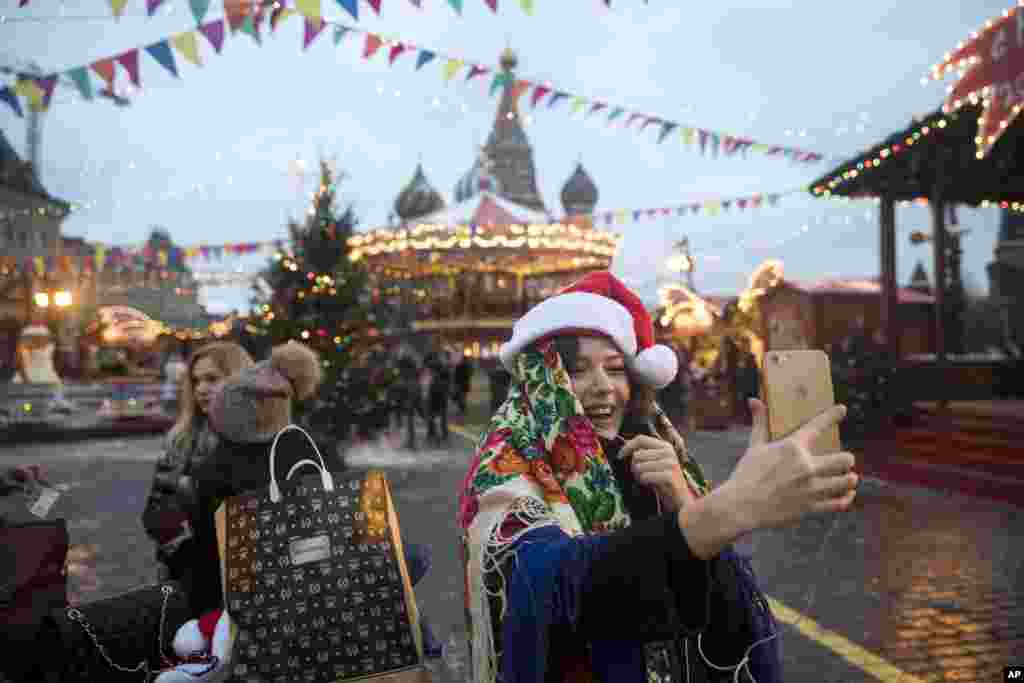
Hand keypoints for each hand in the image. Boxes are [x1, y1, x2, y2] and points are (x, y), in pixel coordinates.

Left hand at [620, 435, 692, 511]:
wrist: (679, 498)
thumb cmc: (663, 480)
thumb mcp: (654, 463)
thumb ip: (643, 454)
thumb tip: (624, 447)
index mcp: (664, 446)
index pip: (641, 439)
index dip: (627, 446)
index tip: (620, 456)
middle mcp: (668, 451)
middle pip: (637, 454)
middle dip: (634, 467)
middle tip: (642, 475)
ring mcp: (670, 463)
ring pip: (638, 466)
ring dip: (639, 476)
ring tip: (649, 480)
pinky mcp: (669, 476)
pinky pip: (644, 476)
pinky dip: (645, 482)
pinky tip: (653, 485)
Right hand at [722, 398, 857, 534]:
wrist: (741, 505)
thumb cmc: (746, 474)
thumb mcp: (754, 446)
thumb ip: (760, 422)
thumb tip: (753, 399)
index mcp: (792, 448)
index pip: (817, 426)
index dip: (832, 415)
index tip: (842, 409)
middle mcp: (806, 466)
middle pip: (844, 459)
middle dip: (847, 459)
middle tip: (845, 461)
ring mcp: (810, 488)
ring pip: (846, 481)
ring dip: (850, 479)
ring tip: (850, 478)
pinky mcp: (811, 506)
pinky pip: (839, 503)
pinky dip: (847, 498)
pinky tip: (848, 494)